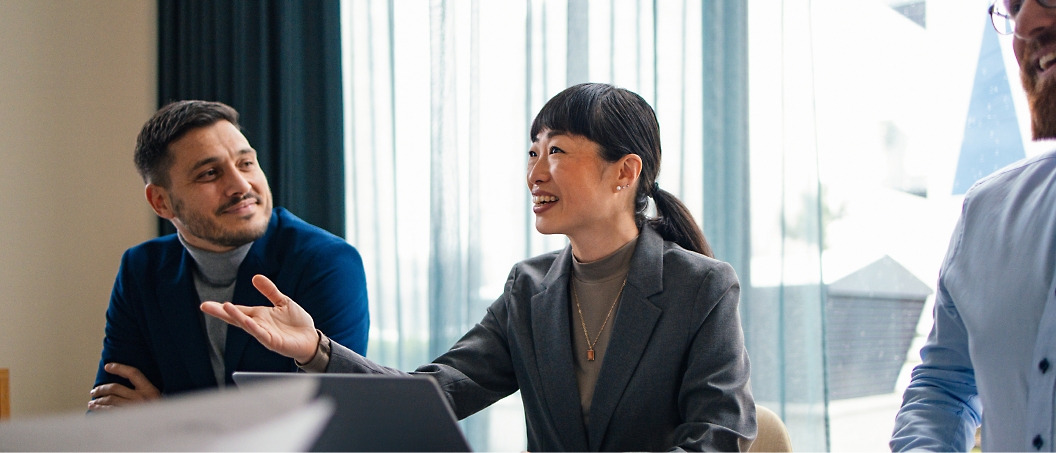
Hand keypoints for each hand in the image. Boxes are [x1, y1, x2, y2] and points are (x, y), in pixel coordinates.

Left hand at [88, 363, 159, 411]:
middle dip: (102, 388)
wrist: (162, 426)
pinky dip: (99, 408)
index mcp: (150, 390)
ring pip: (110, 399)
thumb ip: (143, 392)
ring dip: (98, 399)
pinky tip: (94, 408)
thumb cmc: (157, 413)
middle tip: (94, 391)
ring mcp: (133, 407)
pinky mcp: (126, 417)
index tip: (108, 366)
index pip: (133, 373)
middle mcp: (140, 397)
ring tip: (92, 401)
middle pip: (116, 388)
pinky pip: (108, 410)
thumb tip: (122, 387)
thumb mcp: (155, 399)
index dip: (119, 368)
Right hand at [201, 274, 318, 362]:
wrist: (311, 339)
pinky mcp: (273, 342)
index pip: (238, 309)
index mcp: (259, 315)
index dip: (223, 307)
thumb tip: (255, 277)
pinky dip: (254, 328)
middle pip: (236, 317)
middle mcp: (258, 324)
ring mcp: (264, 334)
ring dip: (236, 316)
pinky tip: (247, 321)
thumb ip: (269, 290)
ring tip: (224, 307)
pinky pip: (261, 334)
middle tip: (205, 306)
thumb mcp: (282, 301)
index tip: (206, 304)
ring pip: (247, 325)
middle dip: (221, 312)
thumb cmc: (296, 322)